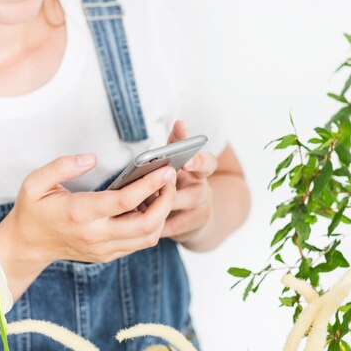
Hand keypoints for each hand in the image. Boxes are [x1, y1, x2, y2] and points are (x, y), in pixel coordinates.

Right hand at [7, 153, 177, 268]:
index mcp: (79, 213)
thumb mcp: (35, 182)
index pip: (125, 201)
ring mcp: (103, 249)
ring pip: (148, 237)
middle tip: (171, 178)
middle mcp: (95, 235)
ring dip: (163, 214)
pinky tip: (149, 205)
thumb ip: (62, 166)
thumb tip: (92, 158)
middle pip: (146, 224)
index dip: (151, 184)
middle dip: (166, 200)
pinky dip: (152, 225)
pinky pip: (139, 243)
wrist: (27, 246)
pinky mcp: (108, 255)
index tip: (165, 169)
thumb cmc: (33, 210)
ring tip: (163, 190)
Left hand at [142, 120, 217, 244]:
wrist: (195, 217)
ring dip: (165, 202)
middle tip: (165, 179)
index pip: (208, 162)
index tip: (185, 161)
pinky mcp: (192, 227)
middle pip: (200, 187)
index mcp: (200, 171)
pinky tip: (142, 221)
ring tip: (143, 198)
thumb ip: (176, 146)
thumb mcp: (179, 163)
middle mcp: (203, 189)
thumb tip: (179, 123)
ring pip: (186, 204)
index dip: (198, 161)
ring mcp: (201, 209)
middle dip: (180, 186)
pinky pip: (175, 225)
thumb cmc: (179, 184)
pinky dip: (160, 223)